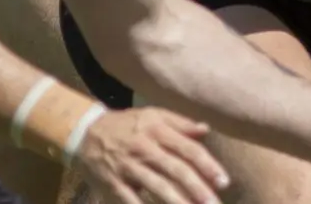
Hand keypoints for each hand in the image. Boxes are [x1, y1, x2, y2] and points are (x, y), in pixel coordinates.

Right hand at [70, 107, 228, 203]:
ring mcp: (128, 167)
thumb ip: (180, 123)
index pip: (188, 149)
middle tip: (214, 203)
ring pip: (157, 186)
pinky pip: (131, 199)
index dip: (207, 165)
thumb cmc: (129, 125)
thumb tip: (206, 129)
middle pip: (175, 170)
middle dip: (197, 188)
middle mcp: (144, 148)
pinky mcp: (113, 184)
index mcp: (157, 130)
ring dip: (177, 201)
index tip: (224, 181)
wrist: (86, 132)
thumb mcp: (153, 115)